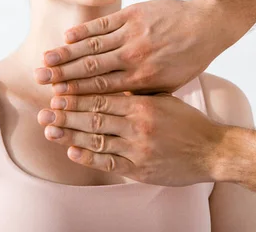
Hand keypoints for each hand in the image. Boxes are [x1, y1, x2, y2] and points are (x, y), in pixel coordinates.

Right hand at [34, 0, 240, 94]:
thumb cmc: (188, 60)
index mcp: (143, 78)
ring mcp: (133, 34)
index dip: (76, 93)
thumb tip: (114, 103)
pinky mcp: (134, 14)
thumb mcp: (168, 86)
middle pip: (91, 68)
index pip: (102, 88)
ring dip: (66, 53)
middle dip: (63, 74)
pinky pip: (104, 24)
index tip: (56, 97)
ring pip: (93, 46)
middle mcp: (134, 57)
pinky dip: (85, 30)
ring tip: (45, 59)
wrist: (206, 26)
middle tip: (40, 79)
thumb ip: (140, 93)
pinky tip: (67, 36)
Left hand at [36, 93, 227, 185]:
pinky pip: (109, 163)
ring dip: (70, 135)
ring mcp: (138, 149)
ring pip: (97, 140)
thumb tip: (109, 85)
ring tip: (50, 130)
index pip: (102, 98)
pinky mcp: (140, 169)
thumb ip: (138, 94)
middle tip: (45, 111)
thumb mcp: (165, 99)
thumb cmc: (188, 122)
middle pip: (94, 118)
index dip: (77, 97)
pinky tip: (72, 151)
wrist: (211, 150)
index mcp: (143, 105)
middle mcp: (138, 126)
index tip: (58, 93)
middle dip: (66, 115)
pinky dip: (89, 157)